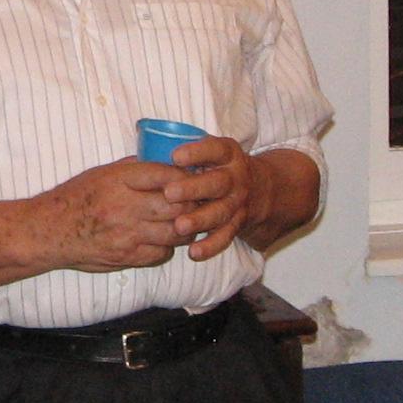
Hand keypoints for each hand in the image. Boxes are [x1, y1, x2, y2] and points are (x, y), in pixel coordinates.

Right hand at [36, 159, 182, 273]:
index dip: (186, 177)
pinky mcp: (126, 257)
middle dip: (193, 203)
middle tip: (198, 201)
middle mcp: (126, 206)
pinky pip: (162, 252)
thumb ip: (134, 168)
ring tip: (186, 221)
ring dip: (186, 227)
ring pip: (176, 232)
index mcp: (120, 180)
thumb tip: (165, 162)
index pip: (167, 175)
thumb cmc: (76, 198)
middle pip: (178, 205)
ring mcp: (127, 234)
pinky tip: (164, 239)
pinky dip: (168, 246)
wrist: (50, 231)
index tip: (192, 178)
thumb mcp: (101, 173)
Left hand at [160, 136, 258, 261]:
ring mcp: (238, 202)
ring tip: (179, 226)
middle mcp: (235, 178)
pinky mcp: (237, 224)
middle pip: (217, 183)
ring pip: (220, 212)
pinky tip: (193, 252)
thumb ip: (186, 152)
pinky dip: (210, 246)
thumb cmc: (216, 166)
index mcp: (227, 154)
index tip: (175, 156)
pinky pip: (225, 237)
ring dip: (200, 220)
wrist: (258, 189)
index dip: (197, 152)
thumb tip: (144, 152)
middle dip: (194, 189)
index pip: (214, 149)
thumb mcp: (209, 151)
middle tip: (169, 193)